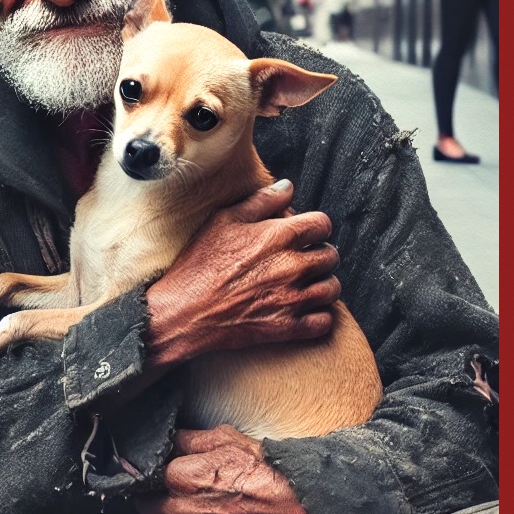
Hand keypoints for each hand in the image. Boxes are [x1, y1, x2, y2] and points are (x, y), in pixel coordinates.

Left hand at [134, 425, 321, 513]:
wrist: (296, 506)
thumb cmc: (264, 470)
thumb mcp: (225, 439)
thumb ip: (189, 439)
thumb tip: (170, 440)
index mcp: (181, 476)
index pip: (147, 475)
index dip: (155, 472)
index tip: (163, 471)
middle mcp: (181, 508)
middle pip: (147, 504)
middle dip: (156, 495)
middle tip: (173, 488)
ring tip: (191, 505)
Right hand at [144, 180, 340, 368]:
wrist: (182, 312)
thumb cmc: (199, 266)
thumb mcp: (222, 222)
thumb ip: (260, 201)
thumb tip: (287, 187)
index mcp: (280, 236)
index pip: (323, 224)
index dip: (314, 227)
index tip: (304, 234)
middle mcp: (292, 266)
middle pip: (330, 256)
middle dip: (318, 254)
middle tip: (301, 259)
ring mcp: (292, 299)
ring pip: (332, 288)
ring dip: (321, 284)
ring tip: (305, 283)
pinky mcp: (287, 327)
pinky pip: (324, 321)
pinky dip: (319, 316)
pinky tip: (304, 309)